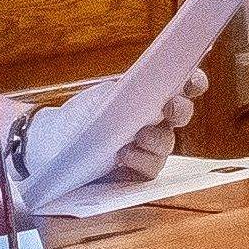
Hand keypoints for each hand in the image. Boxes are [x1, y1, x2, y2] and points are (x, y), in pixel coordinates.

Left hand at [22, 69, 206, 186]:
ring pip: (167, 144)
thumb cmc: (83, 114)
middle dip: (181, 109)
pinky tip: (124, 155)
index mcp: (152, 97)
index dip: (194, 83)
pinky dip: (140, 160)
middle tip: (170, 106)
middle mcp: (157, 122)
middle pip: (182, 115)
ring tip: (137, 137)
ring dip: (156, 139)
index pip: (183, 87)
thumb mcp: (107, 95)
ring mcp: (150, 149)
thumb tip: (156, 74)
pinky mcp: (138, 174)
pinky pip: (150, 169)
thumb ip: (132, 88)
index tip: (192, 81)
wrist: (54, 142)